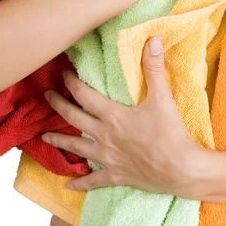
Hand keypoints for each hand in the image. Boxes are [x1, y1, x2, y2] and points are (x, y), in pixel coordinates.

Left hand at [42, 37, 201, 195]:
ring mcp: (108, 158)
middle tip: (47, 97)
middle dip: (58, 105)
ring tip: (45, 137)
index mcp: (113, 116)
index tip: (64, 74)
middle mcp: (104, 136)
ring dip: (59, 141)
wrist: (180, 168)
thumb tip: (153, 40)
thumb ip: (154, 68)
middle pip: (73, 118)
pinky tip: (69, 185)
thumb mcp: (162, 98)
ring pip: (77, 148)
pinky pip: (93, 180)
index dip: (72, 82)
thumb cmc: (171, 133)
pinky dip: (81, 182)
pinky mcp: (116, 175)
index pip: (84, 95)